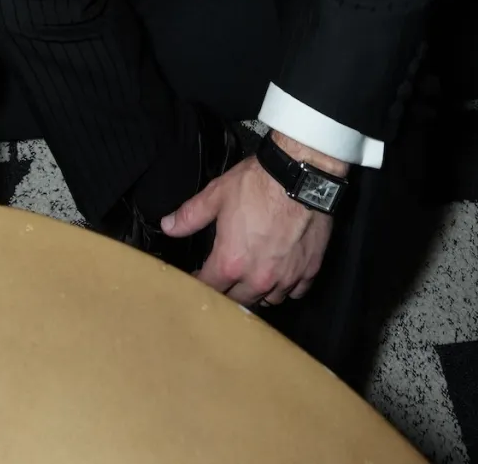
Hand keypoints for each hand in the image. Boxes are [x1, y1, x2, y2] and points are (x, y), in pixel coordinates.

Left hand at [162, 138, 340, 305]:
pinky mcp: (309, 271)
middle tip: (224, 279)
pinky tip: (281, 274)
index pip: (208, 287)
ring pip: (268, 300)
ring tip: (252, 278)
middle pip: (238, 301)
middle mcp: (258, 278)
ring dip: (258, 292)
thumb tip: (168, 227)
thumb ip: (190, 215)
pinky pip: (295, 292)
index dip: (199, 283)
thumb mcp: (216, 194)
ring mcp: (286, 278)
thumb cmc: (257, 184)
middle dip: (228, 292)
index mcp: (231, 262)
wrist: (300, 176)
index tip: (197, 278)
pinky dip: (287, 287)